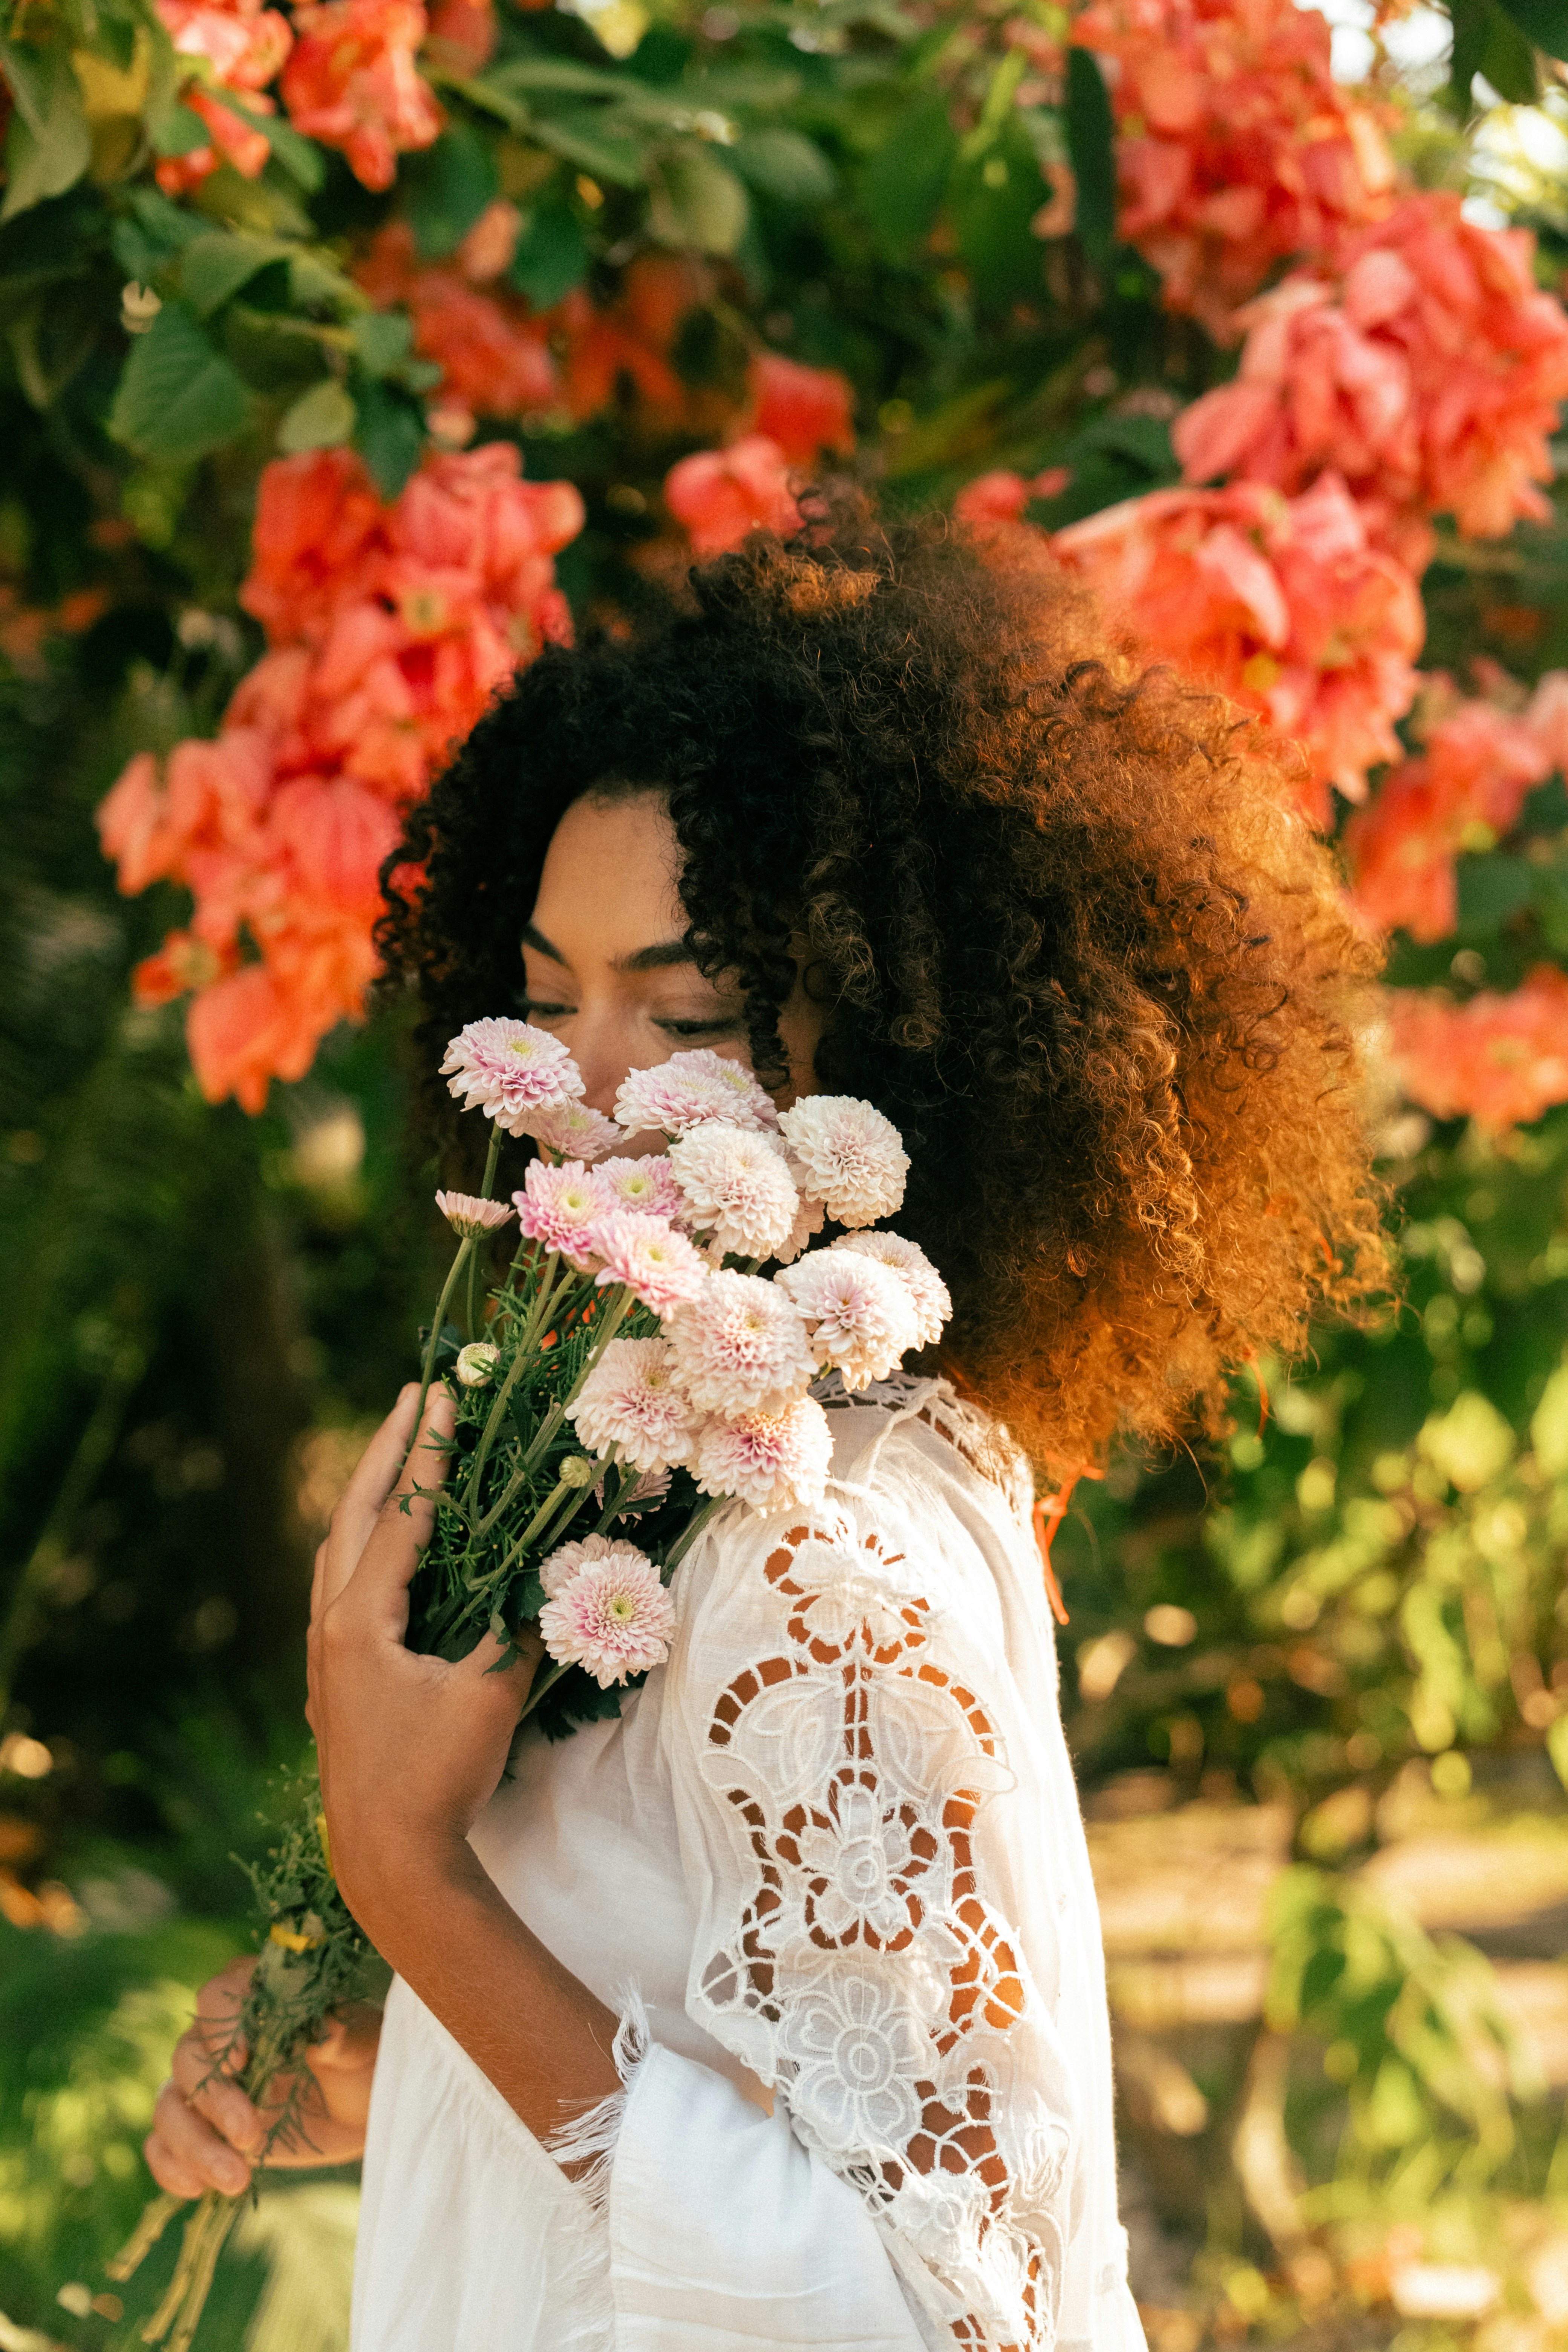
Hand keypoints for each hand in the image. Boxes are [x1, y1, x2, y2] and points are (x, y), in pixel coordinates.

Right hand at [145, 1957, 381, 2196]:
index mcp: (256, 1999)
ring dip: (194, 2145)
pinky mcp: (202, 2126)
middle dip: (213, 2102)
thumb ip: (341, 2036)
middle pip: (186, 2058)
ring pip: (168, 2105)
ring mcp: (206, 2084)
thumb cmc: (363, 2061)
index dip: (221, 2028)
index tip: (240, 2062)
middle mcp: (220, 2038)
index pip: (216, 1997)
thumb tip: (328, 2030)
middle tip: (250, 2136)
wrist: (361, 2107)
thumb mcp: (361, 2047)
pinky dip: (170, 2167)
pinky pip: (162, 2144)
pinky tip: (197, 2190)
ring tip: (236, 2179)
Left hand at [307, 1383, 542, 1955]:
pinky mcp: (334, 1679)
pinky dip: (364, 1546)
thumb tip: (556, 1574)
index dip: (426, 1456)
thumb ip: (520, 1627)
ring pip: (337, 1552)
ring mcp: (323, 1655)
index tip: (441, 1398)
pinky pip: (341, 1587)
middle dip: (384, 1452)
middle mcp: (328, 1627)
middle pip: (350, 1516)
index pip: (398, 1518)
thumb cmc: (437, 1777)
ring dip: (370, 1496)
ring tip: (399, 1452)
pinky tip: (387, 1546)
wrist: (387, 1860)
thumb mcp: (490, 1694)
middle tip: (412, 1397)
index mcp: (357, 1620)